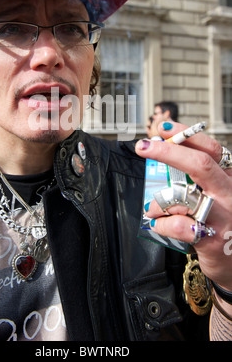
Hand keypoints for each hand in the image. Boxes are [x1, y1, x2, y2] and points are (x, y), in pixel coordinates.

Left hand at [135, 121, 231, 292]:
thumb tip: (162, 149)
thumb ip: (195, 175)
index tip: (162, 127)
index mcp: (229, 177)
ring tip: (153, 210)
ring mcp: (223, 216)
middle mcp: (229, 193)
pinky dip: (161, 224)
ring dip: (158, 202)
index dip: (186, 135)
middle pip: (201, 165)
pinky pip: (178, 225)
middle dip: (168, 152)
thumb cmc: (219, 221)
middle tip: (143, 146)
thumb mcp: (214, 193)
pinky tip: (160, 226)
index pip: (211, 148)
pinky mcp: (212, 239)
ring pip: (183, 197)